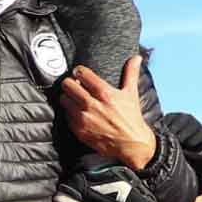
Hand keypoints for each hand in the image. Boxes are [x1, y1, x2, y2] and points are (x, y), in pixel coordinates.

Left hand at [58, 53, 159, 167]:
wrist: (131, 144)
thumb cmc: (131, 117)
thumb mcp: (132, 94)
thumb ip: (131, 73)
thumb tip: (137, 57)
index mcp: (105, 93)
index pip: (82, 73)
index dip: (79, 71)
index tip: (80, 73)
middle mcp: (92, 104)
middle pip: (68, 84)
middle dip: (70, 82)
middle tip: (75, 84)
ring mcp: (84, 118)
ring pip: (64, 99)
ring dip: (68, 97)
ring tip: (75, 98)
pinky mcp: (79, 130)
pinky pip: (66, 115)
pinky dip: (70, 112)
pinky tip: (77, 111)